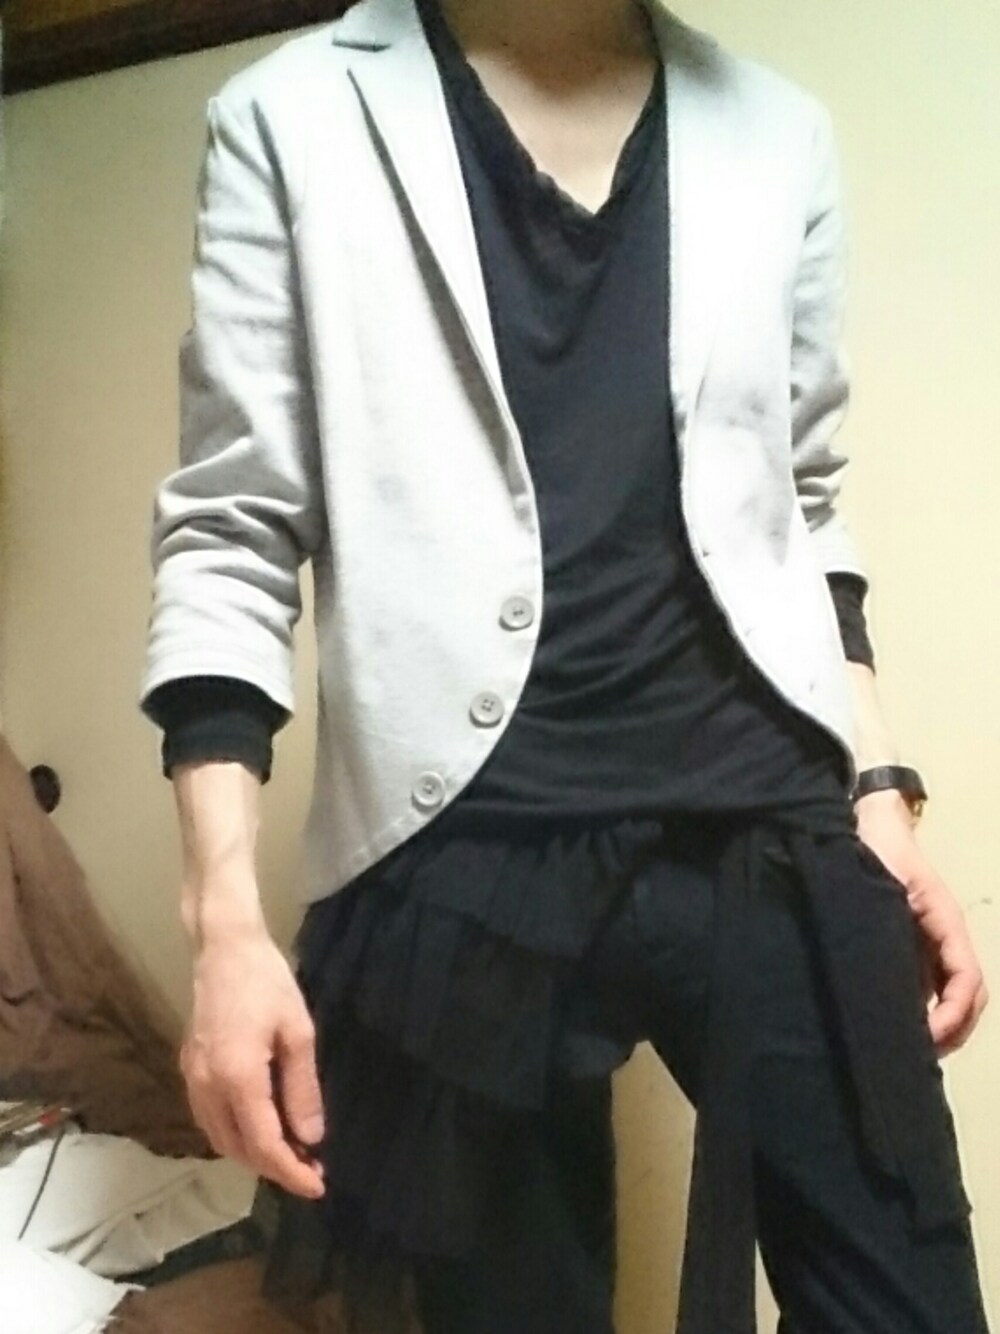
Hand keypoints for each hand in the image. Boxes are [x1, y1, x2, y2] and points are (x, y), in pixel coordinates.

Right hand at [179, 917, 326, 1198]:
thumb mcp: (299, 1033)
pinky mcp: (189, 1069)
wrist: (224, 948)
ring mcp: (192, 1079)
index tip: (318, 1187)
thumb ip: (302, 1089)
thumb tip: (311, 1139)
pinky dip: (235, 1134)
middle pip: (238, 1150)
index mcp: (237, 1079)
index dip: (291, 1173)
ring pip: (219, 1139)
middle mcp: (207, 1087)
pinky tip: (262, 1127)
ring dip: (253, 1154)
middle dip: (274, 1167)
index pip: (264, 1146)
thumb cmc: (268, 983)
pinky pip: (209, 1119)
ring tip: (291, 1152)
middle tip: (311, 1168)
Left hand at [855, 789, 988, 1056]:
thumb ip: (888, 930)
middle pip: (967, 996)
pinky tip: (899, 1029)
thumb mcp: (882, 888)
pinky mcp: (911, 948)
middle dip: (951, 1031)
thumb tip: (894, 984)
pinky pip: (929, 987)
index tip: (927, 1037)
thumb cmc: (875, 852)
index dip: (953, 1014)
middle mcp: (944, 939)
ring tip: (910, 1051)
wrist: (865, 826)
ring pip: (951, 995)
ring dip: (939, 1027)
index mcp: (946, 925)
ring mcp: (930, 944)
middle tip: (918, 1058)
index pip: (966, 980)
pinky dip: (924, 1013)